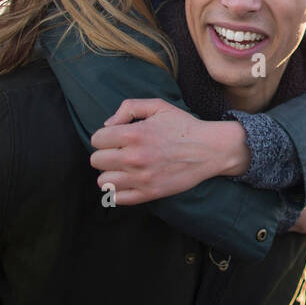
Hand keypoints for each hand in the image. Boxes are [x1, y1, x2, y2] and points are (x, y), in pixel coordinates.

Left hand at [90, 99, 249, 204]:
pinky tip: (128, 181)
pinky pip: (117, 198)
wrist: (209, 149)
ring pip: (103, 181)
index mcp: (134, 134)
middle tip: (120, 153)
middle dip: (106, 154)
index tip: (115, 138)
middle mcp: (134, 157)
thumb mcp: (158, 106)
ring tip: (123, 168)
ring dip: (111, 173)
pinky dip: (118, 191)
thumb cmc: (183, 126)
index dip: (105, 137)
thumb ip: (128, 108)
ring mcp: (141, 178)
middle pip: (96, 161)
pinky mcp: (149, 193)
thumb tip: (107, 125)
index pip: (96, 139)